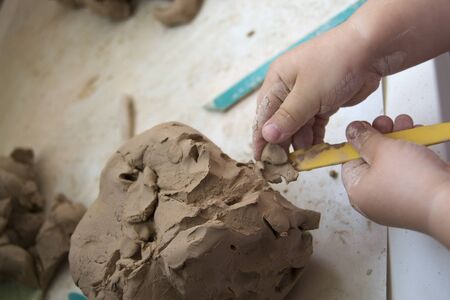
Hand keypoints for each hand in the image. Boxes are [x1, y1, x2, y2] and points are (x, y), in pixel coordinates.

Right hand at [253, 21, 380, 158]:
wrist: (372, 50)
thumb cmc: (336, 63)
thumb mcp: (308, 92)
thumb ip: (288, 117)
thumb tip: (266, 135)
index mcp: (277, 80)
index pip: (263, 114)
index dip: (261, 138)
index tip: (262, 160)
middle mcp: (289, 88)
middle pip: (279, 122)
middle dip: (281, 143)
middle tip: (284, 165)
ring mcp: (307, 95)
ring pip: (297, 126)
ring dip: (299, 142)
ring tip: (302, 159)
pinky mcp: (323, 102)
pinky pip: (313, 124)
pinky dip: (313, 137)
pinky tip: (315, 150)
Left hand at [342, 115, 449, 245]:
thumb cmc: (415, 184)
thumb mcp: (382, 150)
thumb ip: (364, 138)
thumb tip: (352, 131)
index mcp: (358, 192)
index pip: (349, 161)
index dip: (358, 142)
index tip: (366, 127)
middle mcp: (375, 199)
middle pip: (372, 160)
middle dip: (381, 136)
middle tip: (387, 123)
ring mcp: (397, 199)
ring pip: (392, 162)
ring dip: (399, 139)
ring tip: (405, 124)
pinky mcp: (417, 196)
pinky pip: (410, 170)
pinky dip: (413, 152)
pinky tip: (419, 136)